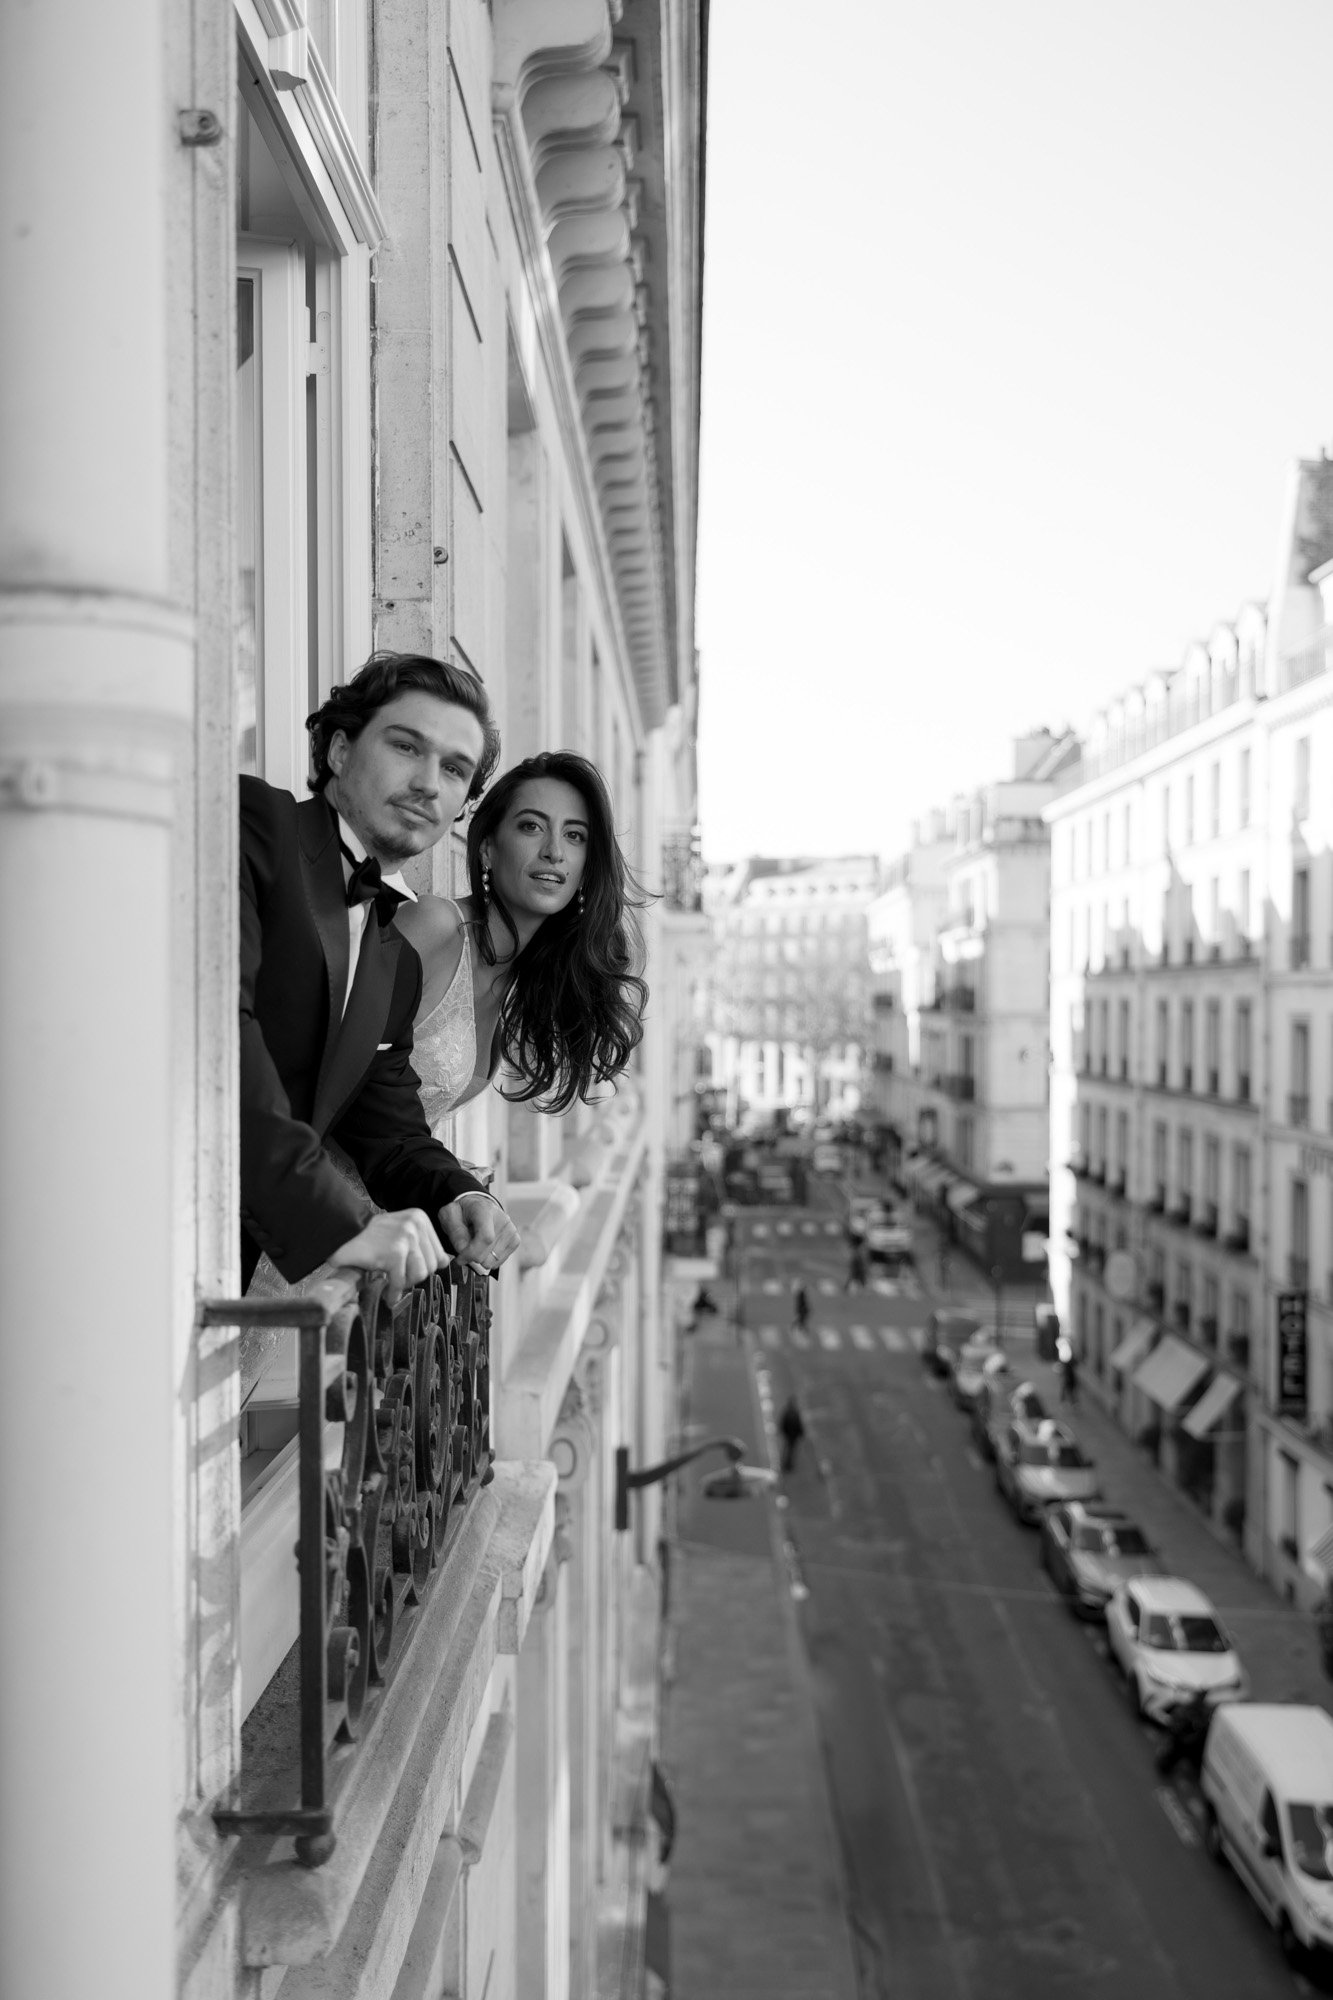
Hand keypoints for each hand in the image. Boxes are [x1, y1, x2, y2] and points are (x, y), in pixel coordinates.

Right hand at [329, 1207, 447, 1301]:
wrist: (343, 1233)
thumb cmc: (371, 1238)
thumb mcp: (402, 1233)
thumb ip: (424, 1245)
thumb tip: (446, 1262)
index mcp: (420, 1219)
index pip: (438, 1255)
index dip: (422, 1268)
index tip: (406, 1270)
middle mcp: (416, 1225)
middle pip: (431, 1266)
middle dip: (413, 1277)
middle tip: (397, 1277)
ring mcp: (406, 1237)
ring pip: (420, 1274)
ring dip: (404, 1283)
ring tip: (391, 1281)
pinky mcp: (394, 1252)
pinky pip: (401, 1281)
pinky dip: (393, 1292)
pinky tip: (387, 1294)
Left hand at [437, 1191, 520, 1274]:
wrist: (476, 1206)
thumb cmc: (462, 1212)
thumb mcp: (449, 1216)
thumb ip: (455, 1232)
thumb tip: (464, 1251)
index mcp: (485, 1210)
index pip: (486, 1237)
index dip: (472, 1253)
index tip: (460, 1258)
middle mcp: (503, 1219)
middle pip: (488, 1254)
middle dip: (472, 1256)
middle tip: (465, 1247)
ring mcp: (511, 1230)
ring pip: (492, 1261)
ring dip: (480, 1257)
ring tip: (476, 1243)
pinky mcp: (515, 1240)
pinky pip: (498, 1262)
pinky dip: (488, 1259)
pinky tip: (484, 1247)